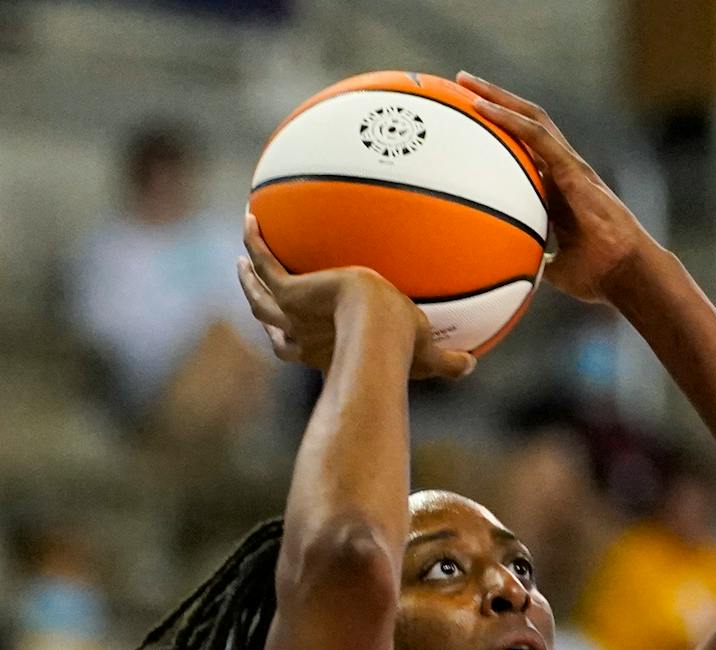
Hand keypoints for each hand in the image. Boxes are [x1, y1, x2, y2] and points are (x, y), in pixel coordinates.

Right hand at [237, 213, 474, 379]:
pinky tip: (251, 218)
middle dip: (261, 309)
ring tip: (243, 260)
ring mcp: (291, 315)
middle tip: (256, 291)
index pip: (300, 349)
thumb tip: (472, 366)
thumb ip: (448, 363)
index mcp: (325, 352)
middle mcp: (301, 337)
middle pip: (270, 325)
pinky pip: (264, 260)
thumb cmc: (402, 352)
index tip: (293, 333)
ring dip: (247, 279)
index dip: (293, 342)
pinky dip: (255, 241)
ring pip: (257, 296)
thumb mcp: (428, 356)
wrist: (378, 334)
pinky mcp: (289, 291)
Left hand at [455, 73, 661, 303]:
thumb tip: (513, 274)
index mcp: (559, 189)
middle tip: (461, 84)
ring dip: (497, 96)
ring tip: (465, 81)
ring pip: (531, 118)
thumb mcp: (557, 270)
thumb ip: (535, 263)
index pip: (527, 150)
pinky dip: (509, 119)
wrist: (627, 274)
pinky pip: (537, 136)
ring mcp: (570, 166)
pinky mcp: (574, 169)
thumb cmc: (599, 276)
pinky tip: (483, 107)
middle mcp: (564, 169)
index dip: (502, 132)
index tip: (469, 120)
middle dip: (495, 99)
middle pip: (527, 123)